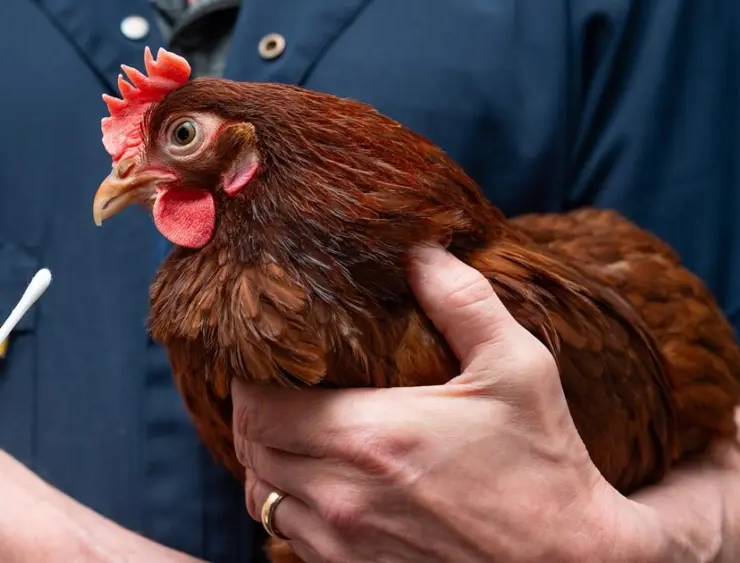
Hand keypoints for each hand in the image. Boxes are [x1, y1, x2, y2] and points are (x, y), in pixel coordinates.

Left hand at [232, 245, 662, 562]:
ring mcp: (343, 542)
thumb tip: (422, 251)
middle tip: (278, 392)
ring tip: (294, 434)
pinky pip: (289, 535)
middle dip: (256, 416)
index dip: (249, 381)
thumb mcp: (518, 369)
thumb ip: (464, 302)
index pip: (257, 407)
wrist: (570, 562)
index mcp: (369, 436)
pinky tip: (322, 482)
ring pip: (264, 496)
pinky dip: (291, 505)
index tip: (269, 363)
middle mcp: (342, 494)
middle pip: (253, 449)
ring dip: (269, 462)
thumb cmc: (544, 465)